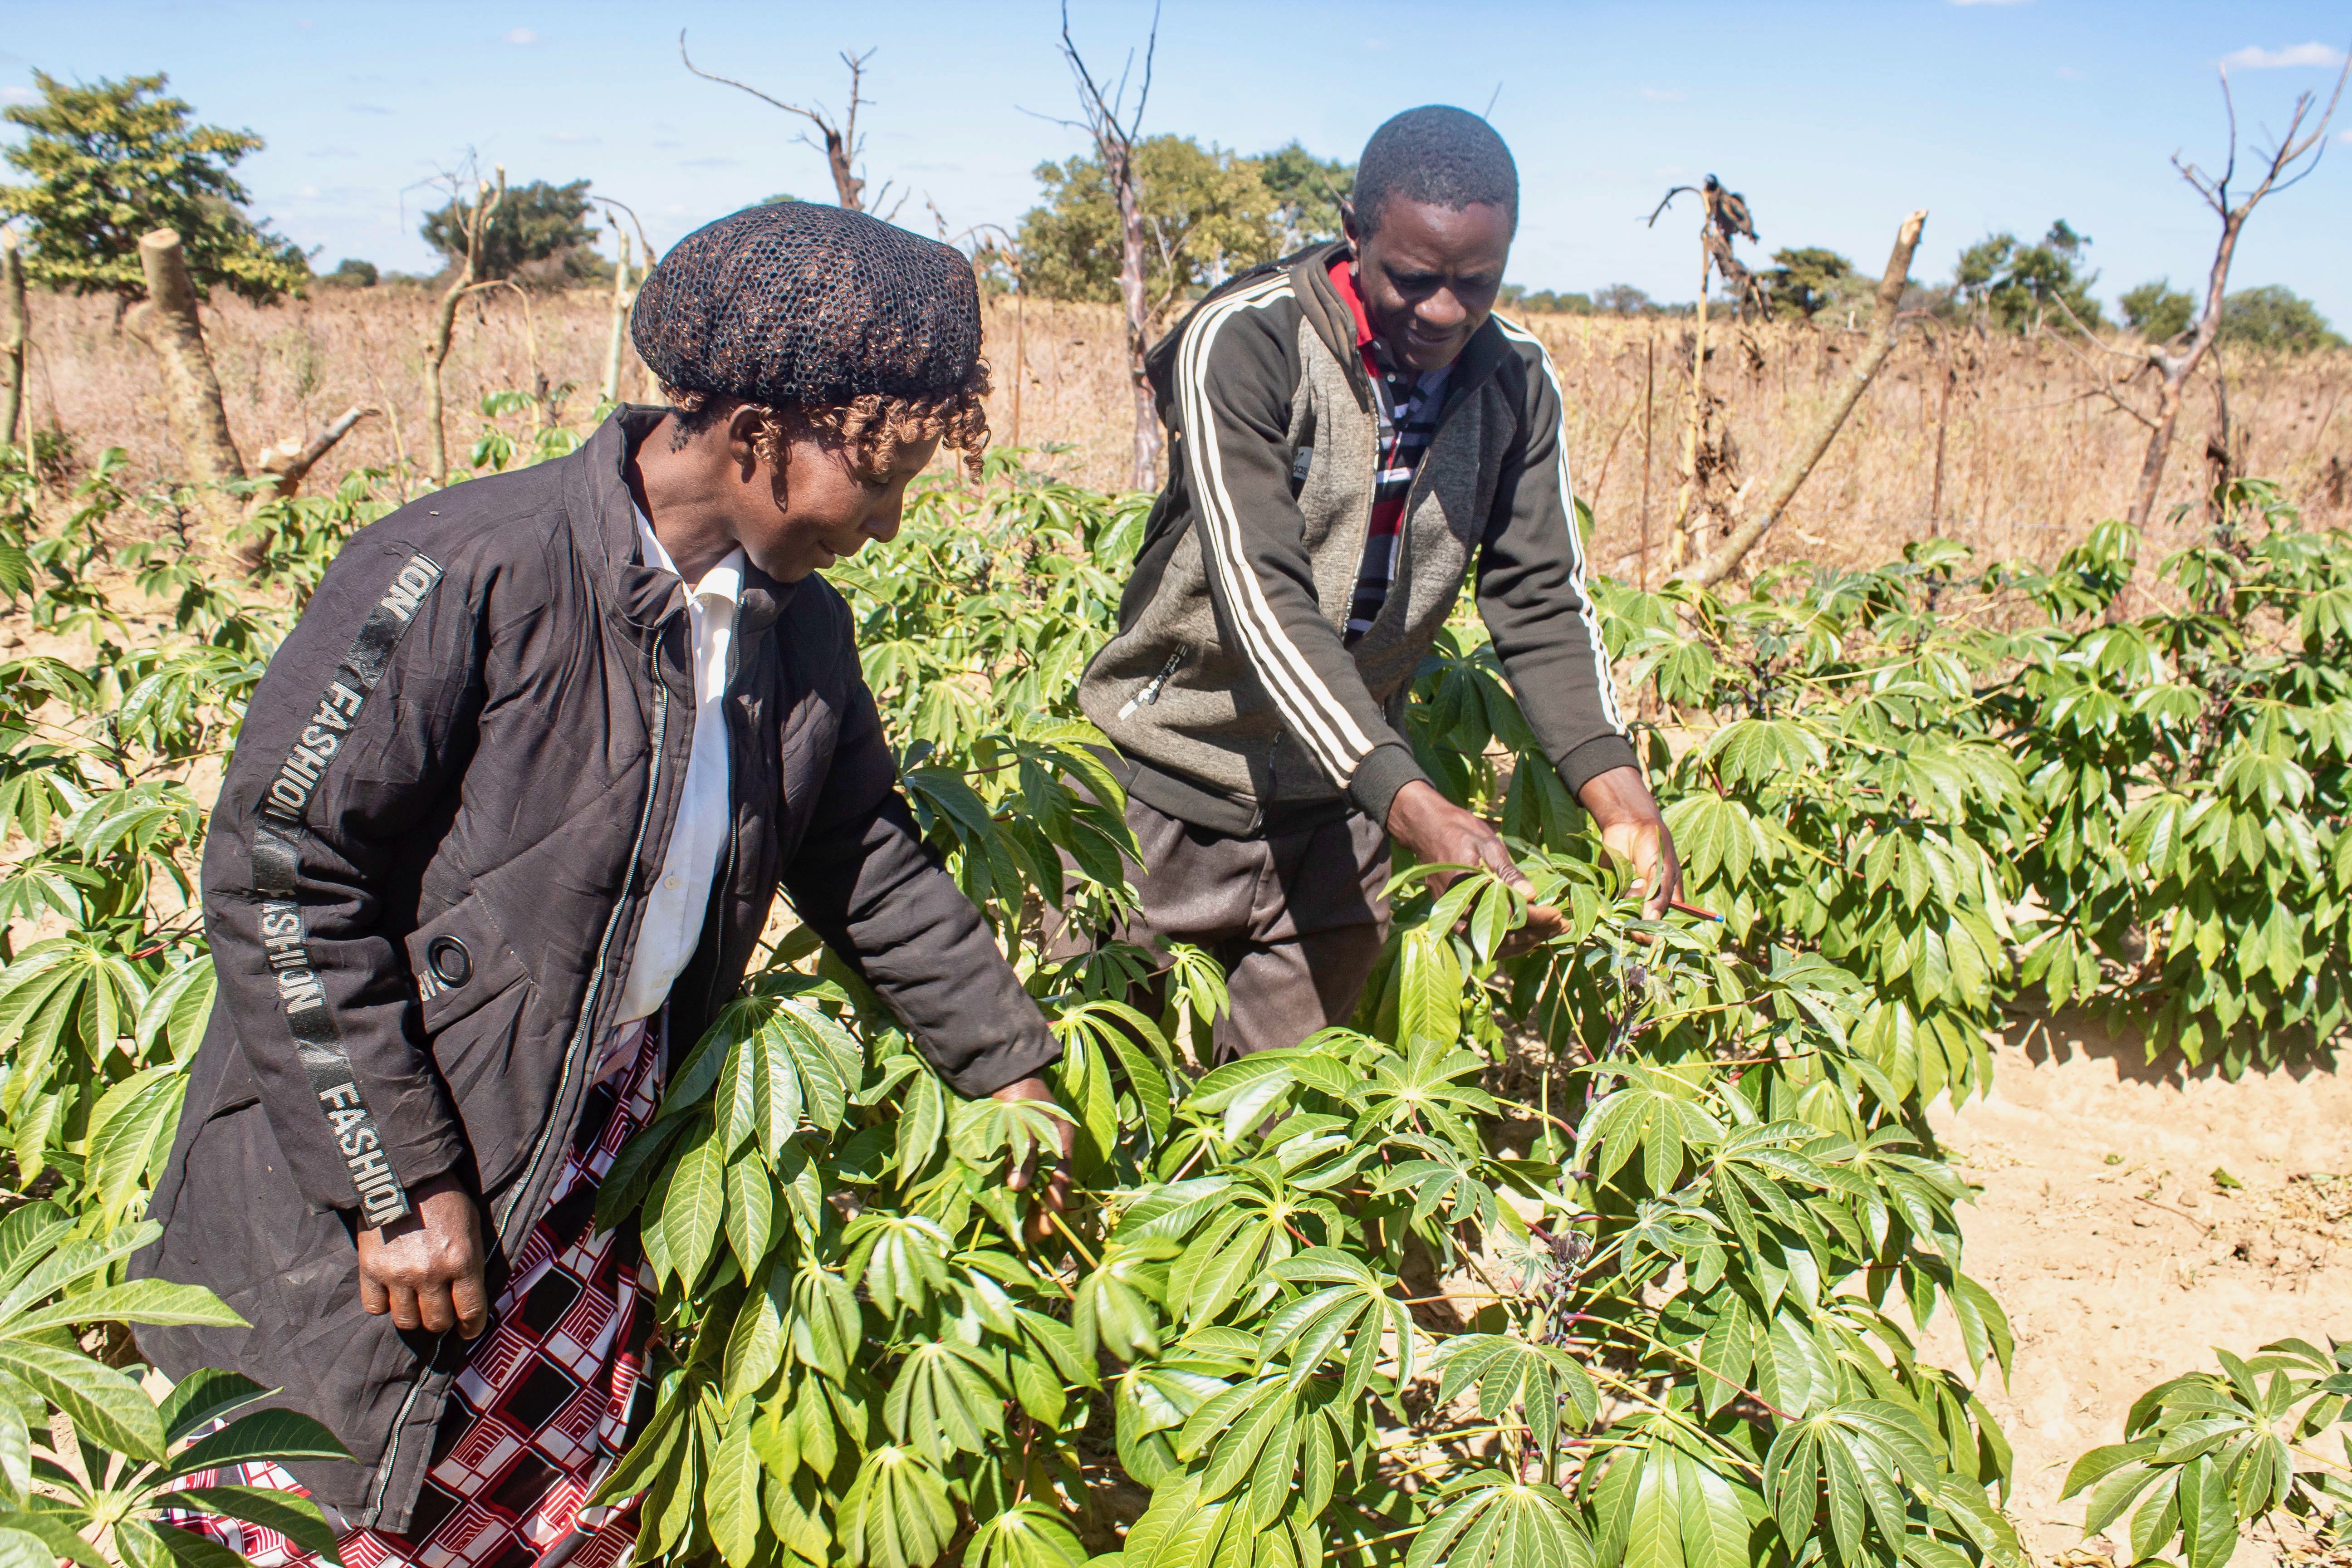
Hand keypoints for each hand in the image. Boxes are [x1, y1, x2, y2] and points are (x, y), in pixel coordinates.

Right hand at [356, 1174, 489, 1337]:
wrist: (402, 1176)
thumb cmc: (444, 1200)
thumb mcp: (471, 1228)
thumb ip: (471, 1265)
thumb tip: (470, 1299)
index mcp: (462, 1261)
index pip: (471, 1313)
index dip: (471, 1327)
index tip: (468, 1330)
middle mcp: (431, 1274)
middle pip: (437, 1322)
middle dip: (442, 1320)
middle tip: (440, 1309)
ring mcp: (398, 1275)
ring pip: (406, 1321)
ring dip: (413, 1315)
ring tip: (415, 1301)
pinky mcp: (370, 1270)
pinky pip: (375, 1308)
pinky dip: (384, 1304)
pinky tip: (391, 1291)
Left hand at [991, 1075, 1075, 1242]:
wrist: (1005, 1070)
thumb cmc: (1019, 1094)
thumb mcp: (1026, 1123)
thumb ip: (1024, 1154)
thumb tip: (1017, 1188)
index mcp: (1062, 1139)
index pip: (1062, 1178)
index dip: (1056, 1203)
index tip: (1049, 1226)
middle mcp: (1052, 1146)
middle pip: (1051, 1185)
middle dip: (1045, 1211)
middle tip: (1038, 1237)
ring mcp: (1037, 1146)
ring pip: (1038, 1182)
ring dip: (1033, 1205)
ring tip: (1026, 1229)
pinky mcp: (1020, 1146)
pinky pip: (1022, 1173)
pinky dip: (1019, 1190)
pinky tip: (1010, 1205)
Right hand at [1386, 780, 1566, 943]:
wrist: (1427, 829)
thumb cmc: (1459, 831)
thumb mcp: (1488, 844)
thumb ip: (1509, 872)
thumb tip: (1532, 895)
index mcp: (1466, 891)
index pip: (1508, 914)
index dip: (1536, 918)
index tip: (1558, 914)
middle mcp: (1457, 911)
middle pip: (1503, 937)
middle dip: (1536, 933)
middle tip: (1563, 926)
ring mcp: (1454, 919)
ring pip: (1494, 945)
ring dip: (1525, 942)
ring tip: (1552, 932)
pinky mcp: (1456, 920)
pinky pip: (1484, 940)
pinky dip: (1509, 942)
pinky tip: (1529, 934)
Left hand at [1577, 766, 1681, 918]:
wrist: (1629, 823)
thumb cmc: (1654, 844)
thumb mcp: (1661, 868)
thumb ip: (1658, 893)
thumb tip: (1652, 919)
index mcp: (1665, 899)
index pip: (1660, 923)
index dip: (1652, 932)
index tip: (1643, 937)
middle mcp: (1644, 902)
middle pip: (1638, 923)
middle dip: (1631, 928)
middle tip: (1626, 930)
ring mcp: (1626, 896)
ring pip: (1618, 915)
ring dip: (1612, 919)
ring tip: (1608, 919)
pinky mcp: (1608, 889)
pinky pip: (1601, 901)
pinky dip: (1593, 904)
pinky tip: (1583, 908)